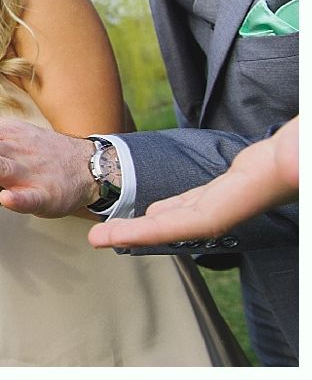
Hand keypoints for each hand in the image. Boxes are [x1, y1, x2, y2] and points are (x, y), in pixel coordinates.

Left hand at [0, 101, 96, 217]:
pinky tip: (8, 200)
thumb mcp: (8, 130)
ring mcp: (30, 174)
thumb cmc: (40, 150)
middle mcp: (16, 152)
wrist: (87, 166)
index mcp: (6, 136)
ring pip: (3, 169)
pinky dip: (20, 199)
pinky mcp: (45, 196)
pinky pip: (32, 198)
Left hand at [88, 116, 298, 248]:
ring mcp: (237, 195)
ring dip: (153, 224)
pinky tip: (157, 209)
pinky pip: (199, 202)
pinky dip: (175, 207)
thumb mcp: (302, 153)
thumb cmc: (308, 148)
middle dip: (138, 233)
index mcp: (244, 197)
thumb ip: (297, 158)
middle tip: (96, 238)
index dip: (150, 232)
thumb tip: (296, 163)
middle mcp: (237, 204)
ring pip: (186, 217)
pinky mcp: (238, 183)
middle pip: (179, 226)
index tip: (110, 237)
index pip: (190, 223)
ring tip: (117, 230)